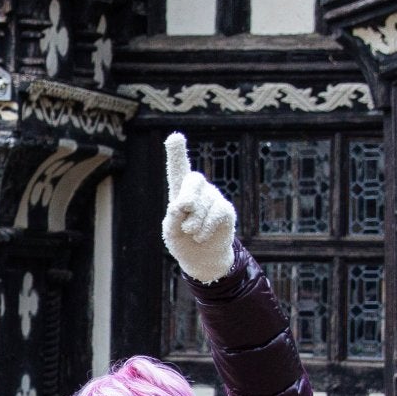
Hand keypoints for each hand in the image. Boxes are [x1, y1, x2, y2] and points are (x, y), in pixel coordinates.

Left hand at [159, 133, 239, 285]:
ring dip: (193, 223)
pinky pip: (217, 214)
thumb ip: (171, 220)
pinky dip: (205, 228)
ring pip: (203, 204)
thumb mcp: (171, 233)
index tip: (175, 137)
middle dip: (188, 194)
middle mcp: (197, 190)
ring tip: (191, 233)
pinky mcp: (225, 210)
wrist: (201, 258)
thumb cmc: (182, 241)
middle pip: (194, 181)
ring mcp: (213, 198)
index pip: (178, 169)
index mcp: (179, 191)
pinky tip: (200, 237)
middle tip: (182, 208)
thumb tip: (178, 206)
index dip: (177, 153)